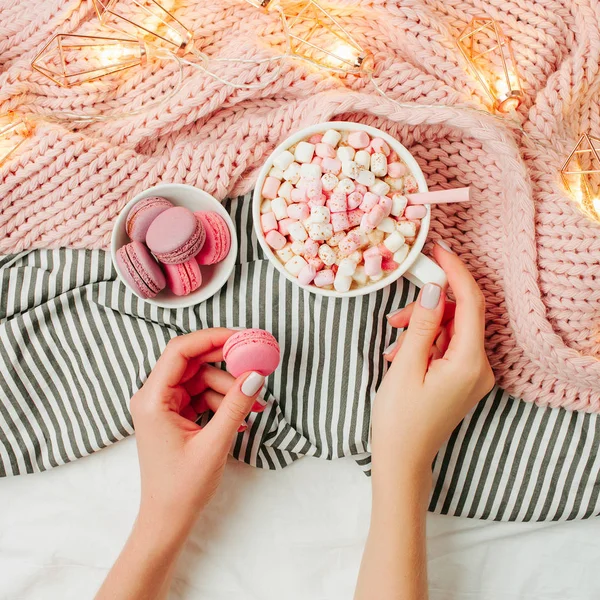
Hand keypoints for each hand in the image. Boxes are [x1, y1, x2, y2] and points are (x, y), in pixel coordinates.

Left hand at [130, 328, 266, 534]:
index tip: (241, 338)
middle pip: (193, 362)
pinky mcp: (174, 414)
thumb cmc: (182, 487)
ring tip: (254, 407)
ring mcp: (164, 405)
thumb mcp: (214, 444)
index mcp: (152, 399)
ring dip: (229, 389)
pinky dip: (222, 402)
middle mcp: (154, 396)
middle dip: (226, 364)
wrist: (167, 519)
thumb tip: (256, 374)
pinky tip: (240, 420)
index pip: (180, 351)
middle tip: (255, 365)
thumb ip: (235, 406)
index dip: (211, 338)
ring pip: (201, 378)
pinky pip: (202, 395)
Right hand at [372, 243, 494, 485]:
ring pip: (450, 329)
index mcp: (469, 363)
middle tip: (395, 320)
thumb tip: (433, 290)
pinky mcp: (463, 378)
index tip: (437, 251)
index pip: (470, 303)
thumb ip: (422, 325)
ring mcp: (474, 374)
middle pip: (459, 315)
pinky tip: (402, 356)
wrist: (402, 459)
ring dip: (422, 328)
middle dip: (427, 309)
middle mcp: (480, 366)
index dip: (455, 272)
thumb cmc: (400, 419)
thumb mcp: (406, 366)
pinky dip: (425, 343)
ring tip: (394, 345)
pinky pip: (447, 346)